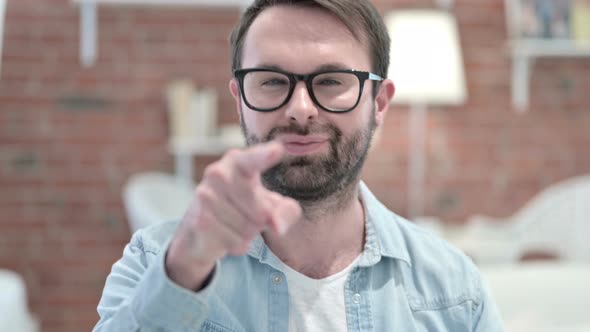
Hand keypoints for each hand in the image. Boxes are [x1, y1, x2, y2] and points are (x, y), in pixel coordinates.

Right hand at [165, 141, 301, 289]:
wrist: (201, 230)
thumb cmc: (244, 208)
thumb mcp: (272, 206)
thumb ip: (286, 211)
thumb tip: (276, 226)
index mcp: (238, 162)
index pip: (252, 160)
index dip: (264, 156)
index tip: (277, 149)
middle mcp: (218, 173)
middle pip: (262, 211)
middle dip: (262, 220)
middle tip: (249, 214)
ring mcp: (206, 196)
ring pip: (249, 228)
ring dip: (248, 233)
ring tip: (234, 223)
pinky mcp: (200, 220)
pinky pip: (235, 241)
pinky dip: (237, 244)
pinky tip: (225, 234)